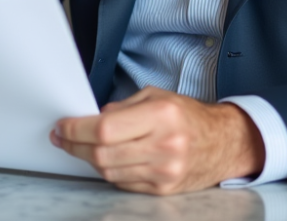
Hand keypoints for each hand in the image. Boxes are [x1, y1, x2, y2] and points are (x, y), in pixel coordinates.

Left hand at [50, 86, 263, 194]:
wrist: (224, 143)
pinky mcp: (163, 189)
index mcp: (162, 116)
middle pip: (103, 154)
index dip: (77, 129)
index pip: (105, 128)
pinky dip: (109, 171)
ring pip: (109, 171)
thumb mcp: (157, 97)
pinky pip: (123, 183)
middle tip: (64, 137)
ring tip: (83, 147)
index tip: (62, 127)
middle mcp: (165, 146)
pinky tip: (107, 158)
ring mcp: (165, 172)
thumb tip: (89, 119)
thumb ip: (122, 108)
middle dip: (76, 146)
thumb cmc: (189, 116)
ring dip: (89, 159)